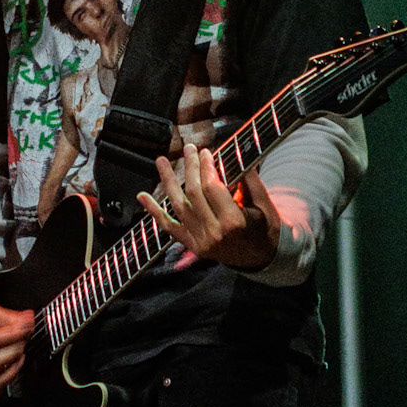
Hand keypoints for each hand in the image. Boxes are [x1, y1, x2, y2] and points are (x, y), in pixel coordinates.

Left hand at [137, 143, 280, 271]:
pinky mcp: (191, 245)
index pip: (212, 188)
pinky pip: (168, 226)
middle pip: (194, 193)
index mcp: (233, 222)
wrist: (260, 258)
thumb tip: (236, 153)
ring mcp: (199, 241)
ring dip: (167, 181)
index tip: (205, 151)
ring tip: (161, 161)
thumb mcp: (264, 204)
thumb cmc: (264, 228)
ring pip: (178, 205)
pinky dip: (154, 211)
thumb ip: (249, 181)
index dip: (207, 167)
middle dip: (190, 167)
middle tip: (188, 149)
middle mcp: (213, 233)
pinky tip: (142, 196)